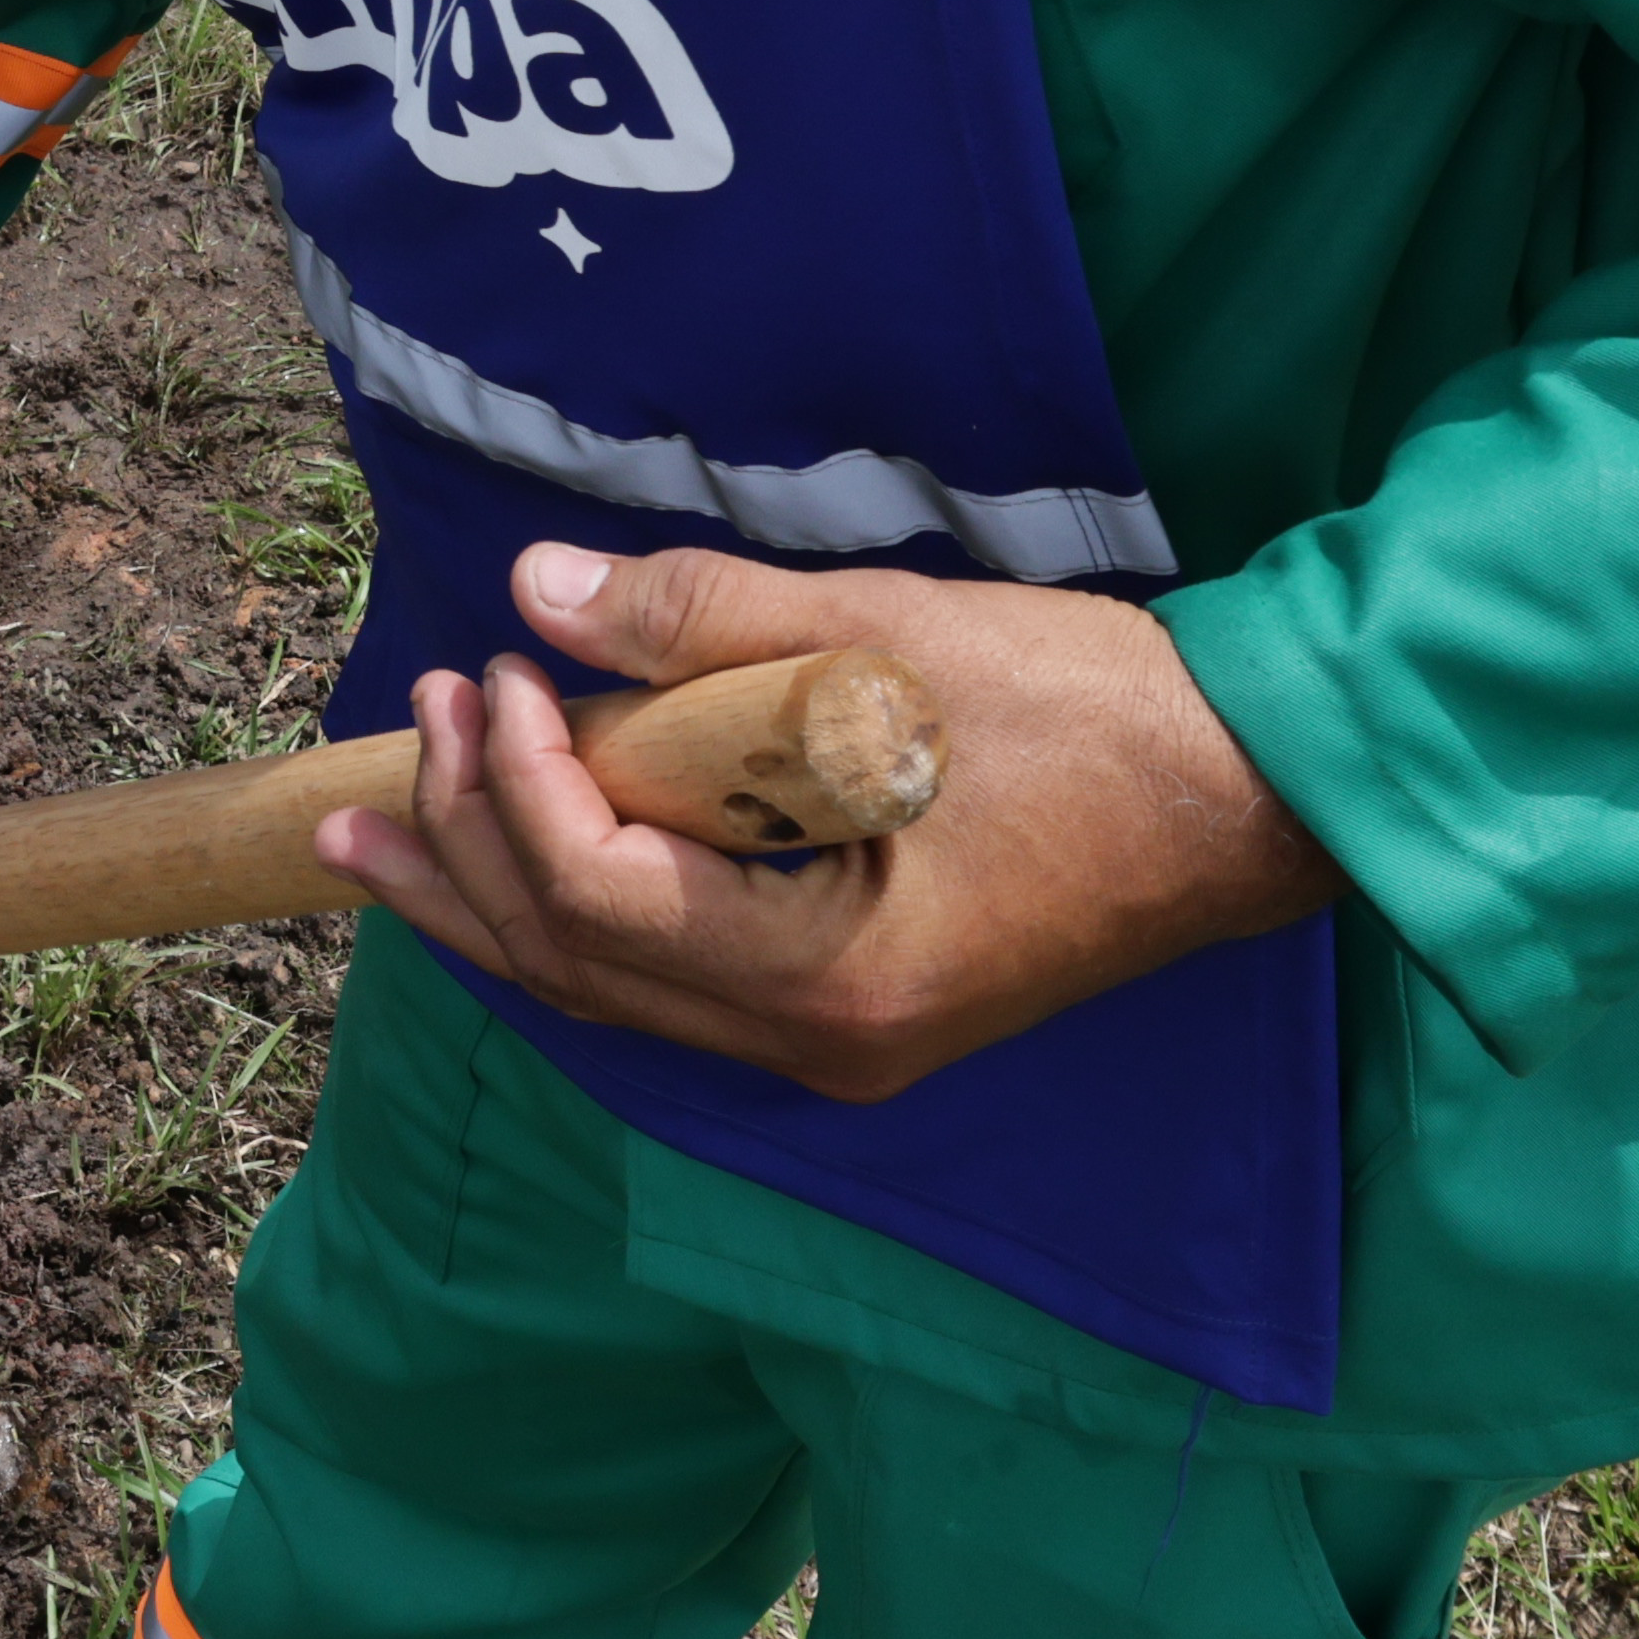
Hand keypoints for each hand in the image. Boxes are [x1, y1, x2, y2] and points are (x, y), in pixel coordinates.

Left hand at [314, 537, 1334, 1102]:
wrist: (1258, 792)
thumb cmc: (1095, 713)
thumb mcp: (893, 639)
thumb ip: (707, 621)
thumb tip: (538, 592)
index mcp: (829, 978)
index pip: (600, 897)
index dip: (515, 788)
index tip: (493, 673)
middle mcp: (818, 1046)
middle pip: (576, 969)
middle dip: (461, 851)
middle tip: (400, 734)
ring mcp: (837, 1044)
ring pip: (610, 991)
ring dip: (489, 897)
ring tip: (380, 824)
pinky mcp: (855, 1010)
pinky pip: (670, 981)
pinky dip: (575, 917)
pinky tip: (513, 865)